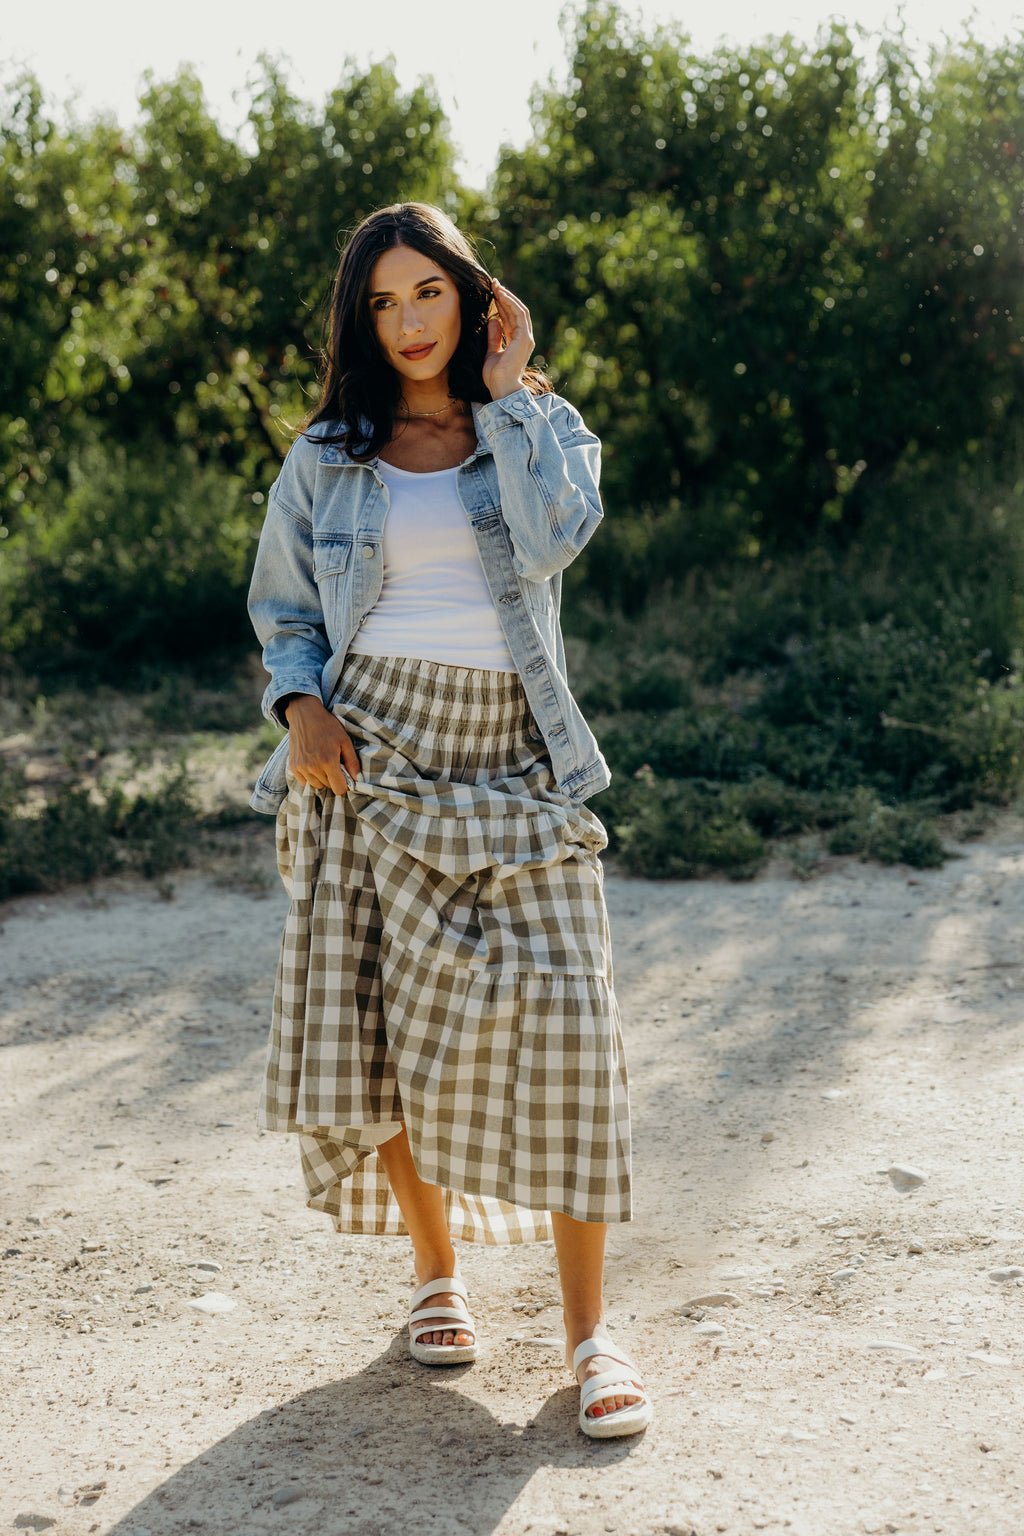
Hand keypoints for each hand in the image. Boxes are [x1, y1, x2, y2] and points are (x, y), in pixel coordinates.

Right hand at [284, 695, 360, 794]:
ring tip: (322, 762)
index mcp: (328, 761)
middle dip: (333, 778)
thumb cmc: (327, 726)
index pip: (338, 789)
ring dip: (321, 778)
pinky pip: (304, 782)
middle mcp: (313, 767)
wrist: (304, 715)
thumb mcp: (345, 741)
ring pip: (316, 785)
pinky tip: (312, 763)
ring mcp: (301, 768)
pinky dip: (309, 776)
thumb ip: (352, 762)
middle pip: (328, 786)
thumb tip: (358, 779)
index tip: (344, 775)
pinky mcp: (293, 766)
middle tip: (333, 763)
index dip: (344, 784)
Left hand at [483, 280, 534, 400]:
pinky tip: (501, 295)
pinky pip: (519, 315)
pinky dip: (510, 303)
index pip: (511, 318)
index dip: (502, 305)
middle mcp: (524, 338)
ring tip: (496, 286)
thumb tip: (492, 320)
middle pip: (516, 312)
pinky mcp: (525, 338)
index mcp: (517, 342)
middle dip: (505, 297)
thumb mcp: (491, 353)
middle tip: (494, 284)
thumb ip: (493, 337)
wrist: (501, 388)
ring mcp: (526, 338)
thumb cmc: (496, 376)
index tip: (492, 293)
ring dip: (507, 297)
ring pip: (519, 310)